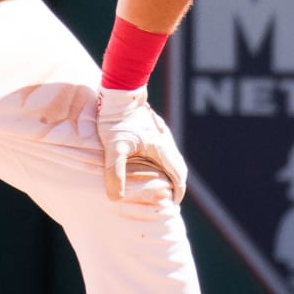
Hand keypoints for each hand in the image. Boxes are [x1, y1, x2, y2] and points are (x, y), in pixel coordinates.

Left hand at [96, 87, 186, 204]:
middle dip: (177, 184)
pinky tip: (151, 163)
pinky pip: (165, 149)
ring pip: (173, 157)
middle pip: (179, 167)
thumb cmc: (116, 119)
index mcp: (161, 149)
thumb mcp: (114, 147)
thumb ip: (115, 173)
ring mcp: (161, 133)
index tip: (172, 203)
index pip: (178, 176)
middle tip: (168, 197)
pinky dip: (164, 161)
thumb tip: (115, 198)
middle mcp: (165, 141)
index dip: (178, 191)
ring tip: (160, 183)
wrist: (119, 91)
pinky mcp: (153, 127)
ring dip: (171, 172)